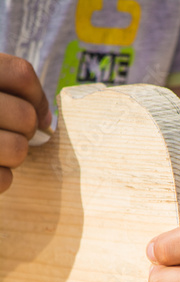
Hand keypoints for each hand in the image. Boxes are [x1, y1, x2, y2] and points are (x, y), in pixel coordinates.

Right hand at [0, 53, 50, 192]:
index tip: (35, 112)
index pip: (21, 75)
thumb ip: (7, 87)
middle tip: (5, 131)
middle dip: (24, 130)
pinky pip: (3, 179)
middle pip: (25, 117)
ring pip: (18, 150)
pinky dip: (0, 177)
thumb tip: (46, 120)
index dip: (37, 97)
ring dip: (13, 154)